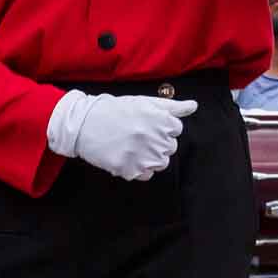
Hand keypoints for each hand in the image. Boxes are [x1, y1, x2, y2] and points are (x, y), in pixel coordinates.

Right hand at [47, 91, 197, 181]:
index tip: (147, 124)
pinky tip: (127, 156)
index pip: (176, 129)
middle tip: (138, 135)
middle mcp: (155, 138)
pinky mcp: (129, 170)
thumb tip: (194, 106)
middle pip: (170, 148)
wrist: (84, 123)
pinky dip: (138, 169)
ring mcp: (143, 156)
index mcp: (161, 120)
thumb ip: (172, 107)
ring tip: (133, 146)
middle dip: (158, 142)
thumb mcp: (145, 102)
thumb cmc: (116, 110)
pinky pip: (146, 175)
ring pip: (161, 163)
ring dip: (150, 157)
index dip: (162, 127)